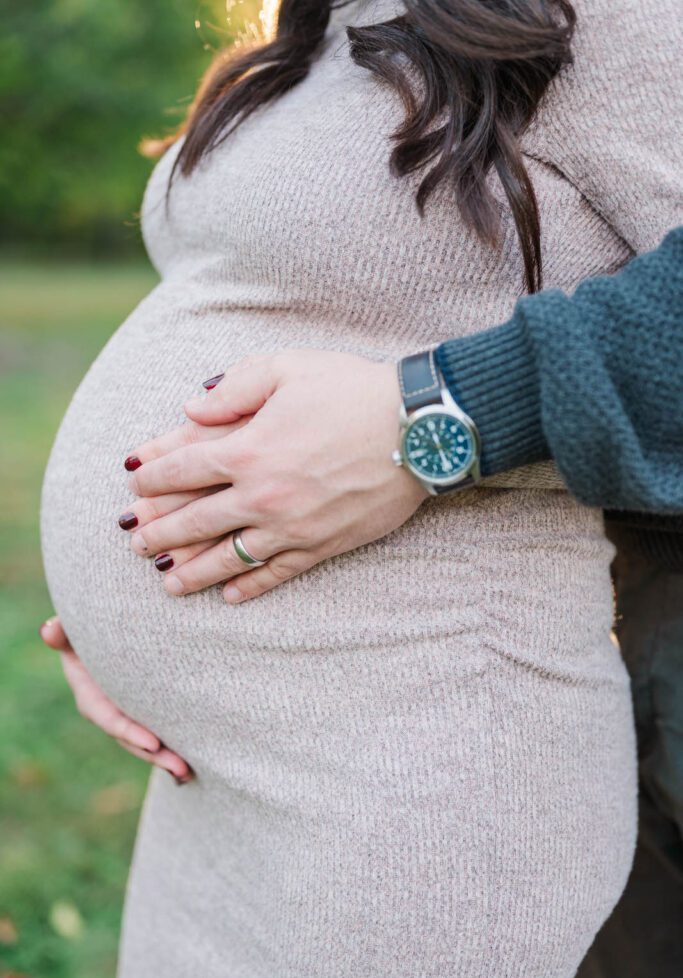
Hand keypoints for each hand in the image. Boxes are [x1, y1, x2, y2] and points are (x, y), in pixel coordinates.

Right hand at [39, 617, 192, 783]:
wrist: (105, 633)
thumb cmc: (89, 630)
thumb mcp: (74, 631)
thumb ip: (63, 633)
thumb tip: (49, 630)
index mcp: (89, 693)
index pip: (107, 717)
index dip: (128, 731)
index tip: (153, 742)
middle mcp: (107, 709)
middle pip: (129, 737)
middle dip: (153, 754)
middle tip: (181, 767)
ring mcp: (126, 713)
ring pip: (145, 741)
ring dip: (165, 759)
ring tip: (188, 771)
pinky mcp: (143, 712)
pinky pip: (156, 732)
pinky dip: (171, 747)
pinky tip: (193, 764)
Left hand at [123, 350, 426, 601]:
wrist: (419, 430)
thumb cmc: (353, 391)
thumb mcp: (287, 368)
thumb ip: (232, 388)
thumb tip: (190, 410)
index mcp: (248, 448)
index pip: (184, 469)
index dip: (153, 477)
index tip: (135, 485)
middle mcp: (262, 494)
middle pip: (195, 520)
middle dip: (160, 532)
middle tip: (136, 543)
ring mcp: (291, 527)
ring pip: (229, 556)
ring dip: (193, 571)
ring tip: (167, 582)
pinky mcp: (322, 545)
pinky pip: (276, 573)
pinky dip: (250, 586)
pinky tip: (229, 595)